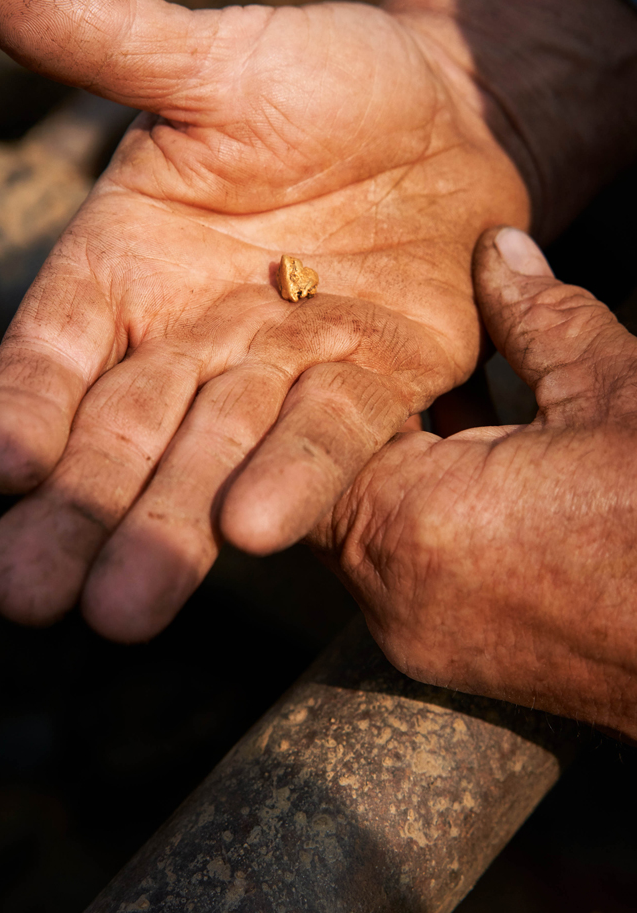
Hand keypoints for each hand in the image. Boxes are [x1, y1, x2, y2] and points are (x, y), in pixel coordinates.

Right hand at [0, 0, 528, 639]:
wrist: (446, 120)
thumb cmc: (317, 84)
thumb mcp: (213, 56)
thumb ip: (108, 38)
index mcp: (126, 266)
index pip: (54, 344)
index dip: (23, 396)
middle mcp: (189, 337)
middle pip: (119, 434)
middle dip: (76, 511)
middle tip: (25, 595)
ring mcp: (279, 373)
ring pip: (212, 458)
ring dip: (169, 532)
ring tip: (127, 610)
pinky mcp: (374, 389)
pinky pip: (334, 437)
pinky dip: (300, 479)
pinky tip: (258, 532)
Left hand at [311, 227, 636, 739]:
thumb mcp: (612, 391)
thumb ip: (537, 315)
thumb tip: (499, 249)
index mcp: (410, 524)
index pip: (307, 438)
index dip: (336, 373)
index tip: (367, 323)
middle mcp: (395, 597)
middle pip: (331, 484)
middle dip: (369, 417)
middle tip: (406, 355)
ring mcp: (427, 641)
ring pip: (366, 528)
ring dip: (400, 464)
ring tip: (453, 400)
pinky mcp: (463, 663)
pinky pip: (408, 568)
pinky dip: (429, 513)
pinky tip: (485, 461)